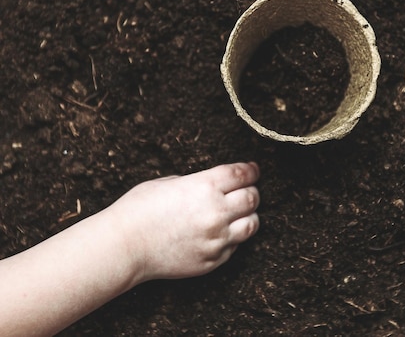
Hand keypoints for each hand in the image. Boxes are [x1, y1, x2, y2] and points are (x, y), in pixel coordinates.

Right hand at [109, 162, 260, 281]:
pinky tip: (219, 234)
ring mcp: (216, 238)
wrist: (124, 246)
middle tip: (247, 191)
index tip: (254, 170)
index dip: (252, 171)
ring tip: (240, 214)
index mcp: (205, 186)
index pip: (243, 174)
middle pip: (252, 198)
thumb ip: (197, 182)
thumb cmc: (139, 209)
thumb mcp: (169, 182)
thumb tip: (215, 184)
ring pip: (251, 224)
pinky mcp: (213, 259)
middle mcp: (216, 212)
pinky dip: (231, 238)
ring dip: (249, 216)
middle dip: (252, 192)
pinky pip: (234, 246)